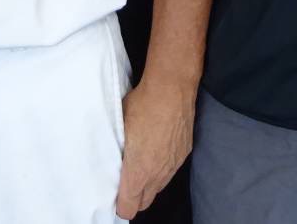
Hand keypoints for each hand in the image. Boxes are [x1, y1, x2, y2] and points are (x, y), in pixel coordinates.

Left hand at [115, 76, 194, 218]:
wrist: (172, 88)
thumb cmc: (142, 106)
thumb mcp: (119, 130)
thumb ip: (117, 154)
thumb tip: (112, 161)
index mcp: (138, 172)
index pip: (128, 208)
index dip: (119, 204)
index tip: (113, 194)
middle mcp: (158, 174)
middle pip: (145, 202)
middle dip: (134, 197)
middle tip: (125, 180)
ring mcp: (173, 164)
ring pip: (159, 186)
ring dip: (149, 181)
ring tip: (141, 162)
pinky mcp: (184, 152)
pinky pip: (170, 170)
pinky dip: (162, 166)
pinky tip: (157, 148)